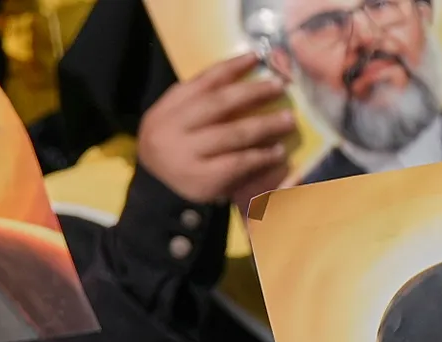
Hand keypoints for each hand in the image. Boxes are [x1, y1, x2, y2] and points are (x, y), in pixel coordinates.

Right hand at [138, 53, 294, 205]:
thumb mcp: (177, 115)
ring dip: (265, 125)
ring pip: (232, 134)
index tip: (257, 56)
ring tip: (288, 120)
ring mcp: (186, 156)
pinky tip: (277, 152)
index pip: (202, 81)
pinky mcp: (201, 181)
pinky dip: (260, 156)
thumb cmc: (174, 143)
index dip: (232, 66)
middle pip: (218, 104)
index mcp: (168, 108)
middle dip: (253, 93)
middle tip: (280, 86)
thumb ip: (201, 96)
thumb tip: (248, 69)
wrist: (153, 185)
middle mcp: (172, 130)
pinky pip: (237, 163)